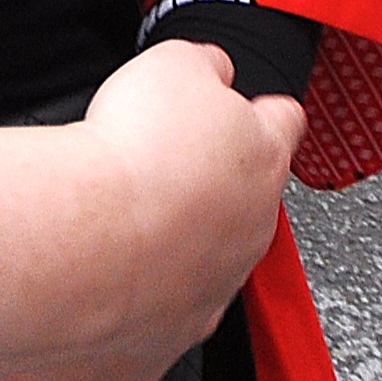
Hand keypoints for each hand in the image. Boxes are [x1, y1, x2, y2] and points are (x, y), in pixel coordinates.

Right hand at [76, 42, 304, 342]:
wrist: (96, 233)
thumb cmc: (135, 154)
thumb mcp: (174, 63)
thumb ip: (204, 63)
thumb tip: (210, 66)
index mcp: (262, 149)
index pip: (285, 119)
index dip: (263, 107)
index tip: (244, 106)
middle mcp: (256, 218)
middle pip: (251, 188)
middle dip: (213, 174)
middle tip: (165, 157)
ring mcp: (225, 272)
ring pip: (217, 246)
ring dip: (185, 228)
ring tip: (135, 206)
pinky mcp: (187, 317)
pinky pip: (177, 293)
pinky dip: (154, 276)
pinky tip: (121, 254)